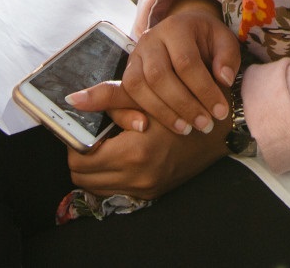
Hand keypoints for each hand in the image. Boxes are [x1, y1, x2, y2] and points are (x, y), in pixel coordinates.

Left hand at [67, 113, 229, 201]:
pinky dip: (109, 176)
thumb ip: (108, 98)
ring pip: (95, 188)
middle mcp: (138, 177)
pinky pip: (114, 190)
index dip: (76, 142)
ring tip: (105, 145)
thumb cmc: (182, 105)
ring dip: (94, 169)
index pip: (80, 159)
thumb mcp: (145, 96)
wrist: (218, 130)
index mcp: (134, 153)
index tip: (83, 128)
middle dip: (81, 156)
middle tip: (91, 136)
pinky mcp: (150, 194)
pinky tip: (119, 155)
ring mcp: (145, 189)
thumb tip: (72, 100)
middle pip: (82, 177)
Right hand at [68, 0, 238, 136]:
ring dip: (163, 113)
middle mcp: (150, 39)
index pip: (186, 62)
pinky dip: (137, 113)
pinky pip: (125, 94)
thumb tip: (223, 80)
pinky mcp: (126, 71)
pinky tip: (153, 127)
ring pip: (138, 86)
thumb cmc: (207, 39)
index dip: (204, 90)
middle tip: (205, 124)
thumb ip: (227, 57)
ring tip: (187, 129)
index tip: (221, 112)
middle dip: (183, 105)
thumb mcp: (224, 40)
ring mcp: (135, 55)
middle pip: (158, 75)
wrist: (184, 30)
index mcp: (176, 28)